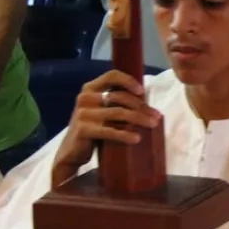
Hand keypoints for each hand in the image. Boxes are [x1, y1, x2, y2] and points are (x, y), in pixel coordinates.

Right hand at [51, 71, 160, 187]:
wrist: (71, 152)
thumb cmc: (92, 129)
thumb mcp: (101, 111)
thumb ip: (115, 103)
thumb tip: (146, 103)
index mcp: (89, 88)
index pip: (111, 76)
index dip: (129, 81)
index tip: (143, 91)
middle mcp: (85, 98)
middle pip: (120, 97)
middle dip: (141, 106)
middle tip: (156, 116)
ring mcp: (83, 114)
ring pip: (118, 113)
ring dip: (139, 118)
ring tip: (152, 125)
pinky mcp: (84, 130)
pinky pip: (110, 131)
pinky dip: (126, 134)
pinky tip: (137, 138)